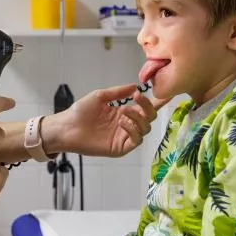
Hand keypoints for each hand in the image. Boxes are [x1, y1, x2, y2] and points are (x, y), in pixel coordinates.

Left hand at [42, 84, 167, 157]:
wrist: (66, 127)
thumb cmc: (80, 112)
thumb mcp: (100, 96)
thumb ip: (118, 92)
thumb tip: (135, 86)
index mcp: (123, 112)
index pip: (145, 107)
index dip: (158, 102)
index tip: (168, 93)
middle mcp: (126, 125)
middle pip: (149, 118)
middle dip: (147, 107)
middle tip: (137, 98)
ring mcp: (124, 137)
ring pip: (145, 129)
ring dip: (138, 117)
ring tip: (123, 110)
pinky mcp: (120, 148)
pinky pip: (136, 140)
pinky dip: (133, 129)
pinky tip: (122, 122)